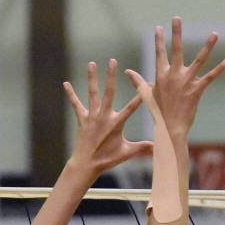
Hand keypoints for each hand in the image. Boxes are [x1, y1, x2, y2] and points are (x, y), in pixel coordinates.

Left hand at [63, 59, 149, 177]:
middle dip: (110, 76)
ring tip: (91, 63)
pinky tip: (66, 84)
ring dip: (92, 78)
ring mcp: (92, 116)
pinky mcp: (82, 119)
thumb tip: (158, 148)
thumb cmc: (107, 159)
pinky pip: (76, 104)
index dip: (140, 96)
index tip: (145, 84)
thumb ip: (142, 148)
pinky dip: (71, 94)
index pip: (131, 107)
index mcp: (117, 123)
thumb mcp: (127, 153)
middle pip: (108, 92)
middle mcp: (104, 116)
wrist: (86, 164)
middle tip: (112, 61)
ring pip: (92, 93)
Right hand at [126, 17, 224, 139]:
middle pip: (176, 50)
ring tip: (215, 34)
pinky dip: (219, 70)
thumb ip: (138, 81)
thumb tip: (127, 72)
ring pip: (198, 60)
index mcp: (160, 75)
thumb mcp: (146, 95)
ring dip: (207, 47)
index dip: (159, 40)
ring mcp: (186, 82)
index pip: (159, 53)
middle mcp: (173, 75)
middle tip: (176, 17)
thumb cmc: (158, 113)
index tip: (159, 27)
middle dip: (176, 33)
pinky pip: (210, 77)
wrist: (170, 128)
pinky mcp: (197, 90)